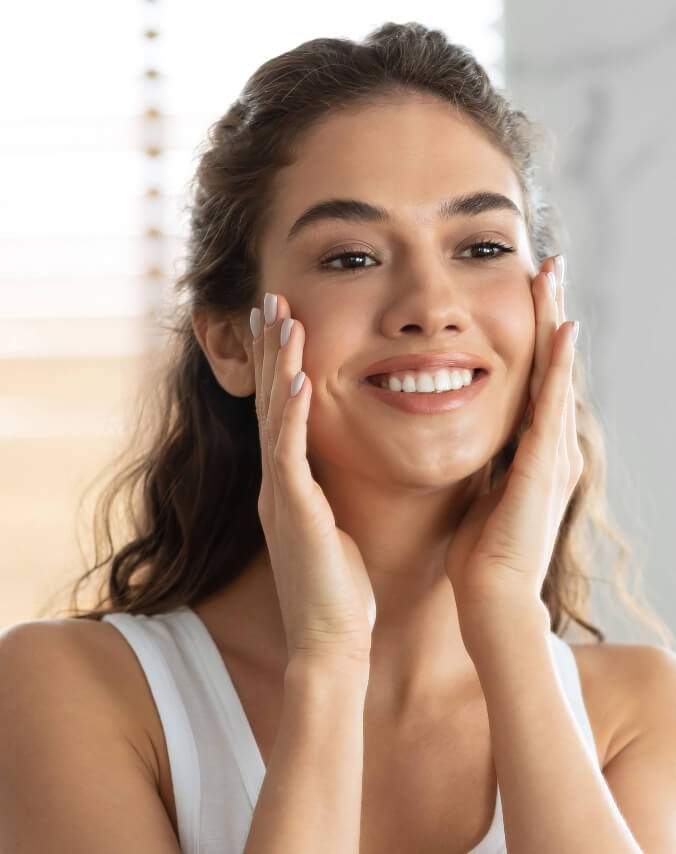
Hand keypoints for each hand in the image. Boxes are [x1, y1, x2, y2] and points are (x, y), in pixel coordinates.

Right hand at [251, 292, 374, 664]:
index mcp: (291, 483)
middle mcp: (278, 482)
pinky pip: (288, 454)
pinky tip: (297, 378)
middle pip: (269, 400)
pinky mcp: (292, 513)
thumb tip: (350, 468)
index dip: (280, 363)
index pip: (282, 410)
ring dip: (277, 364)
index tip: (286, 320)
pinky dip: (290, 414)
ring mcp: (280, 495)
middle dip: (270, 348)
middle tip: (269, 299)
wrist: (332, 643)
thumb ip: (331, 494)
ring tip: (280, 317)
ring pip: (273, 416)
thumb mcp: (336, 528)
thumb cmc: (341, 590)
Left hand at [444, 256, 582, 623]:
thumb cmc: (479, 552)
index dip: (533, 335)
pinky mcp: (545, 469)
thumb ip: (486, 461)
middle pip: (551, 367)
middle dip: (549, 314)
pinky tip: (562, 330)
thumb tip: (470, 436)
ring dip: (555, 324)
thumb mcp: (481, 492)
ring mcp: (553, 456)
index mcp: (532, 451)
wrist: (491, 599)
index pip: (533, 380)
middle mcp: (550, 447)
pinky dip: (558, 368)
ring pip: (556, 375)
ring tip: (554, 277)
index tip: (526, 292)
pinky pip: (551, 408)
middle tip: (549, 265)